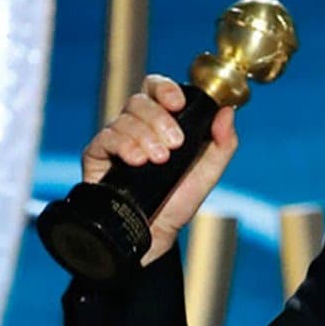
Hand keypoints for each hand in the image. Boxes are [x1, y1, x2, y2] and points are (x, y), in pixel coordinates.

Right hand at [79, 73, 235, 264]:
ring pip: (124, 118)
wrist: (154, 236)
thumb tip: (227, 111)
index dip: (165, 88)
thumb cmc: (177, 204)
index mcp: (160, 123)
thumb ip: (222, 144)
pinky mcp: (97, 156)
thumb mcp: (207, 174)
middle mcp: (135, 127)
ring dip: (144, 135)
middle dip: (159, 118)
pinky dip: (123, 144)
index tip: (178, 103)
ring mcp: (115, 140)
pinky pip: (106, 137)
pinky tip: (136, 160)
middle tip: (174, 144)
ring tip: (157, 160)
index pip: (156, 89)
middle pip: (140, 100)